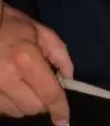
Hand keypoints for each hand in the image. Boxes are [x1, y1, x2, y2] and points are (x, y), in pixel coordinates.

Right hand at [0, 4, 73, 123]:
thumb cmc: (13, 26)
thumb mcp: (42, 32)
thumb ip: (59, 54)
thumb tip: (69, 78)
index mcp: (27, 61)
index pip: (49, 93)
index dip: (60, 108)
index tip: (64, 120)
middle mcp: (8, 79)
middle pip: (33, 108)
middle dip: (43, 101)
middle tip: (43, 85)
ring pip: (17, 112)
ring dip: (27, 103)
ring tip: (26, 84)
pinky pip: (3, 110)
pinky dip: (12, 104)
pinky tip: (13, 89)